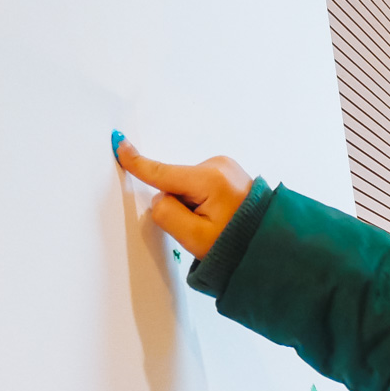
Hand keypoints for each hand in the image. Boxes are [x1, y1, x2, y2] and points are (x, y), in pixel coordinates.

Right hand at [113, 133, 252, 258]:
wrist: (270, 246)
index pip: (163, 172)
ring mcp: (224, 167)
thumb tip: (158, 198)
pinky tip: (218, 215)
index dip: (137, 163)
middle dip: (179, 205)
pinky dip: (201, 201)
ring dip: (191, 205)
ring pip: (186, 186)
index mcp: (210, 179)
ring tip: (215, 223)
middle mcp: (218, 166)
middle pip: (174, 184)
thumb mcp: (194, 239)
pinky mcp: (227, 172)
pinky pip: (199, 186)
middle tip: (202, 228)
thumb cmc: (237, 245)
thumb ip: (166, 214)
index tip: (119, 144)